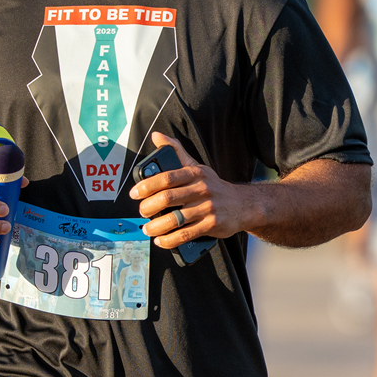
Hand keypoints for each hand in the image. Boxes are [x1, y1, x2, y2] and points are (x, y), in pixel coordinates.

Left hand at [132, 133, 250, 250]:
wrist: (242, 205)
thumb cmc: (213, 186)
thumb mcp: (197, 167)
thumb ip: (176, 152)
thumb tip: (156, 136)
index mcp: (195, 173)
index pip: (167, 177)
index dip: (147, 186)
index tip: (134, 194)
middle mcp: (202, 189)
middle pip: (168, 198)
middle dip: (149, 207)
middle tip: (142, 212)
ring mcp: (208, 208)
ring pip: (175, 219)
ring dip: (156, 227)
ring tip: (147, 229)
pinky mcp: (212, 225)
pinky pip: (186, 234)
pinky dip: (170, 240)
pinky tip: (161, 240)